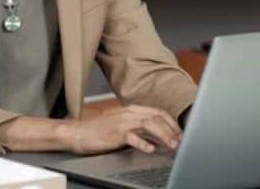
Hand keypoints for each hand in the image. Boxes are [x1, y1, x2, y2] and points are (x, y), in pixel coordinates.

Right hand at [66, 105, 181, 154]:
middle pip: (156, 117)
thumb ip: (140, 129)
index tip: (181, 134)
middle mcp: (128, 114)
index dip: (172, 123)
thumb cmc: (99, 131)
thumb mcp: (122, 126)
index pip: (158, 112)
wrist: (78, 133)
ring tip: (172, 145)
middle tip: (181, 142)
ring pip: (148, 124)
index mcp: (131, 110)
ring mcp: (121, 123)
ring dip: (163, 135)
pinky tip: (150, 149)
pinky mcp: (114, 133)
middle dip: (172, 129)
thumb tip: (160, 137)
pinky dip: (143, 143)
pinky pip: (132, 137)